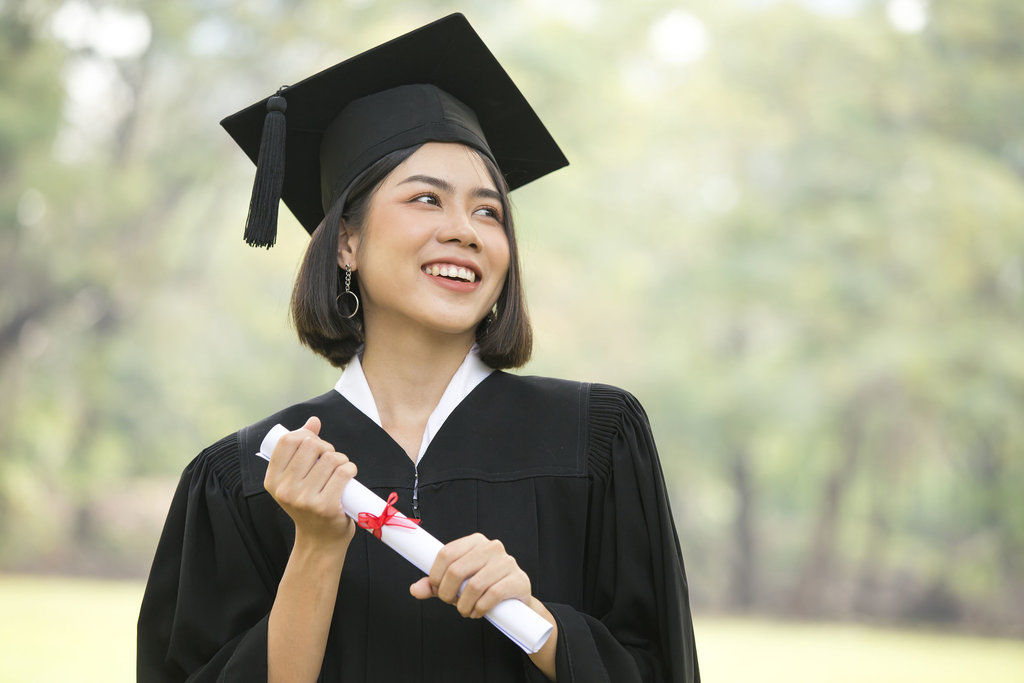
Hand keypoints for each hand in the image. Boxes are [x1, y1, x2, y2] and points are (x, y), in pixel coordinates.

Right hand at [264, 416, 357, 546]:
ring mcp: (304, 499)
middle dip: (327, 448)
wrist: (320, 541)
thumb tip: (313, 421)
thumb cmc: (310, 505)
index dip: (306, 436)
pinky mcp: (325, 507)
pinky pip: (344, 472)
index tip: (315, 444)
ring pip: (331, 458)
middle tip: (330, 461)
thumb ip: (301, 449)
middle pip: (312, 446)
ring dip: (342, 460)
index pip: (287, 441)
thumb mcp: (297, 479)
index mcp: (273, 480)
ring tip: (340, 471)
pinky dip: (351, 469)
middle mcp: (285, 489)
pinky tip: (349, 476)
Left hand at [409, 533, 531, 618]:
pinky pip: (492, 595)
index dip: (435, 575)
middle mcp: (491, 547)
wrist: (514, 599)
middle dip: (447, 593)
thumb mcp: (456, 583)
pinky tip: (478, 611)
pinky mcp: (517, 579)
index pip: (446, 553)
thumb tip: (415, 589)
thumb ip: (434, 585)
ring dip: (464, 605)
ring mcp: (507, 562)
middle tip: (450, 602)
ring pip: (474, 585)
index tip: (436, 588)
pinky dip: (480, 608)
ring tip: (465, 610)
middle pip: (457, 570)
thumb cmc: (483, 586)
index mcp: (474, 541)